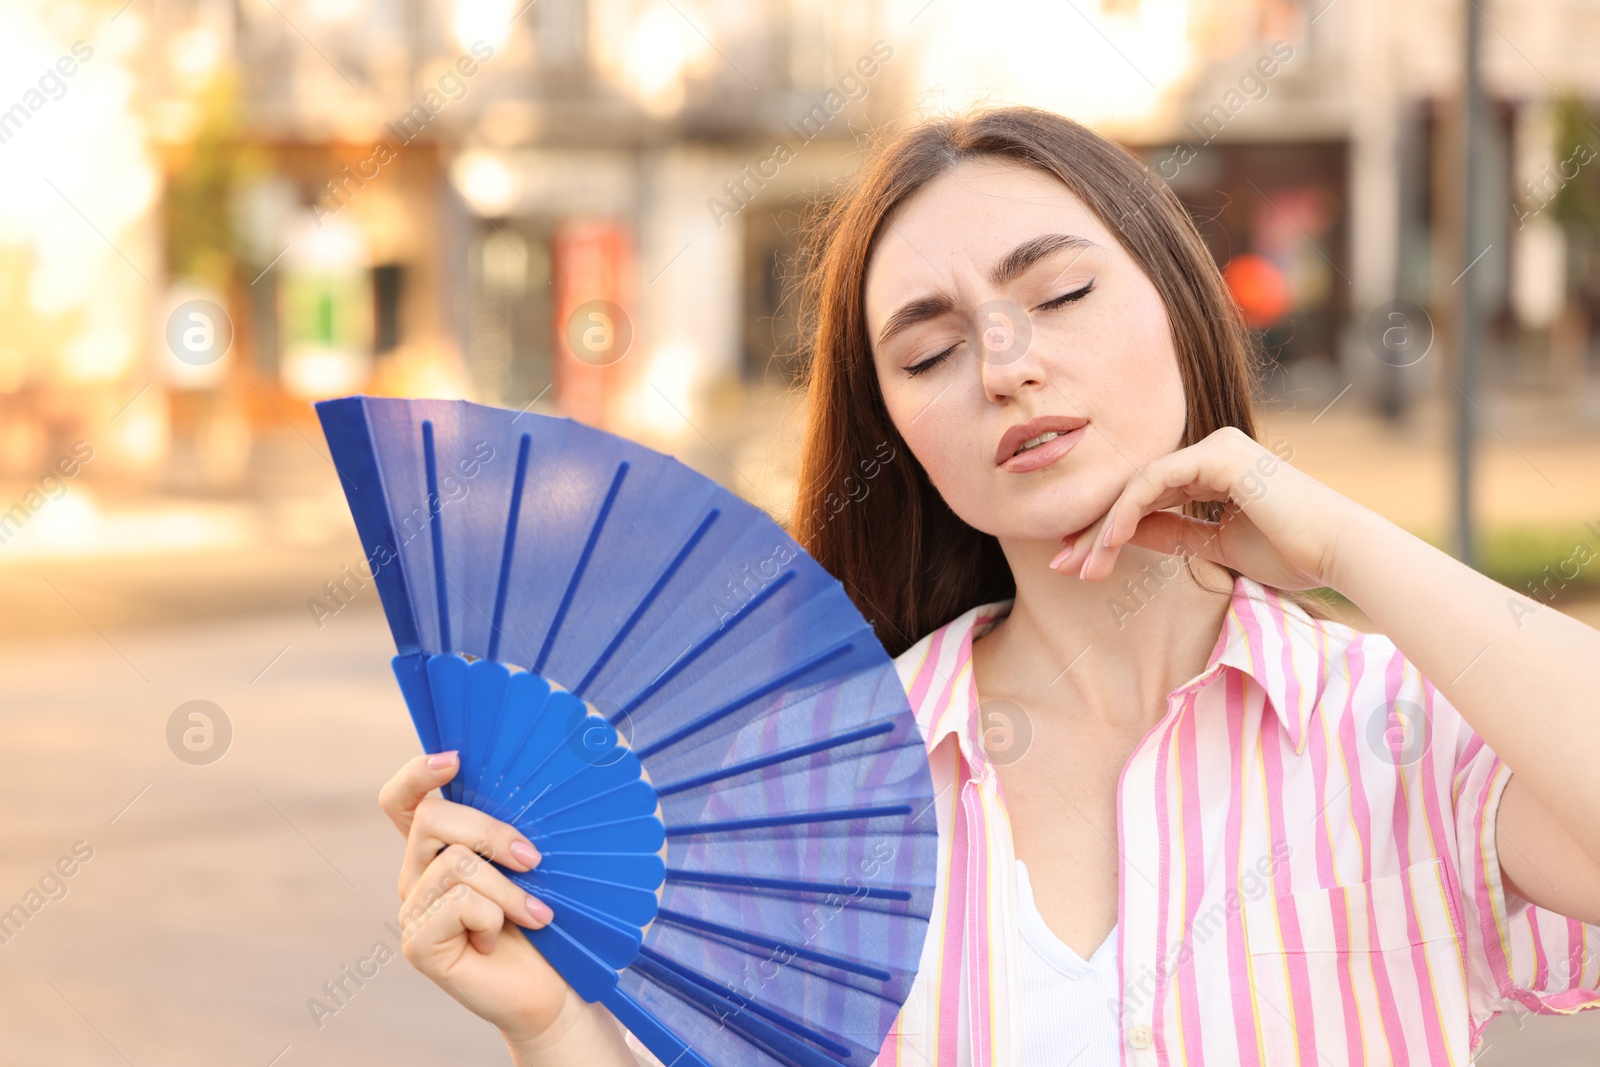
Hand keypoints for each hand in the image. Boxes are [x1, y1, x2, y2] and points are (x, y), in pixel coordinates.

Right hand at [379, 751, 581, 1047]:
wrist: (551, 985)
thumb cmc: (543, 917)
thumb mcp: (528, 863)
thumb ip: (510, 827)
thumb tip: (528, 777)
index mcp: (438, 848)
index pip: (402, 800)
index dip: (417, 774)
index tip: (455, 759)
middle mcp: (416, 874)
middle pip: (431, 817)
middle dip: (490, 830)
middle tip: (533, 860)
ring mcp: (412, 910)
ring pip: (456, 863)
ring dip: (508, 889)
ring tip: (533, 915)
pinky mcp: (418, 944)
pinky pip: (459, 904)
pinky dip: (495, 919)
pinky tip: (500, 940)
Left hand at [1048, 426, 1357, 591]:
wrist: (1339, 553)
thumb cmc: (1293, 553)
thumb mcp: (1217, 547)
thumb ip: (1173, 533)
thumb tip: (1128, 533)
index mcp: (1214, 470)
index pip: (1147, 498)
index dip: (1108, 530)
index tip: (1078, 565)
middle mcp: (1211, 450)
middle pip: (1135, 490)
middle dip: (1093, 530)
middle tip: (1061, 565)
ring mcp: (1214, 447)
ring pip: (1137, 487)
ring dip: (1102, 528)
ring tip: (1078, 566)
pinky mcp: (1216, 454)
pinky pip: (1153, 482)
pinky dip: (1125, 513)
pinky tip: (1106, 542)